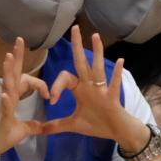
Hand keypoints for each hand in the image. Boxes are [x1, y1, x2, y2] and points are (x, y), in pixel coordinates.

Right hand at [0, 38, 49, 160]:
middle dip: (17, 57)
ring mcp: (2, 108)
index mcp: (12, 98)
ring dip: (9, 71)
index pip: (26, 81)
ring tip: (10, 56)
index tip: (49, 94)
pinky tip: (7, 94)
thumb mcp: (21, 130)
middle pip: (13, 74)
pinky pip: (5, 109)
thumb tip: (43, 125)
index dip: (39, 84)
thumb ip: (32, 125)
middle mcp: (6, 98)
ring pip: (6, 85)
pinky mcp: (1, 120)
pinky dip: (6, 102)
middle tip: (19, 39)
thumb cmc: (1, 140)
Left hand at [43, 27, 141, 147]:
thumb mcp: (73, 125)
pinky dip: (116, 74)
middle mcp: (90, 85)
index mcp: (80, 90)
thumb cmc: (97, 125)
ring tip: (94, 36)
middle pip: (81, 62)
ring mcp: (102, 90)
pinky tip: (120, 61)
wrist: (117, 132)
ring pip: (97, 68)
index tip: (52, 101)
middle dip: (77, 46)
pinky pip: (113, 84)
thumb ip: (57, 125)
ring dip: (96, 52)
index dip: (56, 86)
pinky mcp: (112, 97)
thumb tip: (41, 131)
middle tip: (74, 28)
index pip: (65, 79)